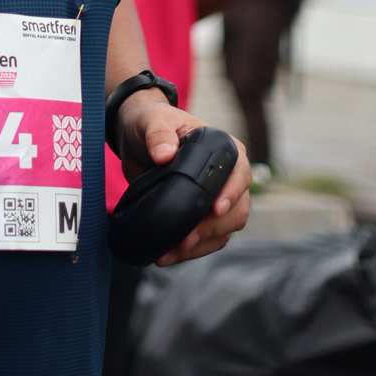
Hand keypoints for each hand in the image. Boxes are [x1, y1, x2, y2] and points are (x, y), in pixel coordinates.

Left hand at [118, 90, 250, 265]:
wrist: (136, 138)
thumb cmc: (151, 122)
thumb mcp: (152, 120)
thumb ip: (158, 133)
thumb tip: (164, 154)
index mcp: (225, 149)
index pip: (240, 173)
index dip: (232, 193)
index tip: (216, 208)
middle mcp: (228, 177)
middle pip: (236, 210)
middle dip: (212, 228)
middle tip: (185, 238)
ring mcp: (217, 199)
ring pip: (223, 231)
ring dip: (199, 245)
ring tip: (171, 252)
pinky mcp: (202, 217)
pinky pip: (207, 240)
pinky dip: (191, 251)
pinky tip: (168, 255)